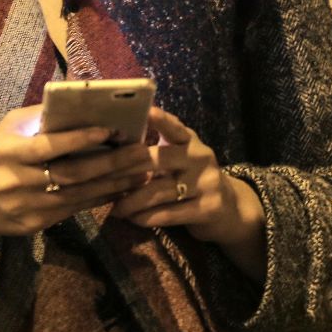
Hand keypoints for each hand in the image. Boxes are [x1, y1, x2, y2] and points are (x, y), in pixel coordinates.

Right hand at [0, 104, 154, 243]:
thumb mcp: (9, 130)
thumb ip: (41, 118)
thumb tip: (83, 104)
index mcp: (7, 152)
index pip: (47, 145)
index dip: (79, 139)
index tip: (110, 130)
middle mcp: (16, 181)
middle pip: (71, 174)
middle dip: (111, 163)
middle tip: (142, 152)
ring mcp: (27, 206)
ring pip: (79, 195)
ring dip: (115, 183)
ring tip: (142, 171)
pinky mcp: (36, 224)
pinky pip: (75, 210)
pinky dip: (101, 198)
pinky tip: (123, 188)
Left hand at [112, 107, 262, 252]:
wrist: (229, 209)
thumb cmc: (193, 179)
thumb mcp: (182, 158)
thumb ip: (158, 148)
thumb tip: (116, 142)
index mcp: (190, 141)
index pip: (173, 127)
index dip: (158, 119)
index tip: (142, 113)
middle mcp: (200, 157)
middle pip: (157, 160)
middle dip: (125, 170)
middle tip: (101, 179)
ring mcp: (206, 183)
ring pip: (159, 191)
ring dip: (132, 201)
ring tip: (114, 208)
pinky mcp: (207, 209)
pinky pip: (169, 214)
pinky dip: (147, 218)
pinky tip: (133, 219)